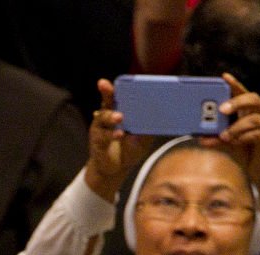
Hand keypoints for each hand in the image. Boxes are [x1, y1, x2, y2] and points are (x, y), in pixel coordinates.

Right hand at [85, 79, 153, 202]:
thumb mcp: (144, 138)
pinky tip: (119, 134)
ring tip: (120, 117)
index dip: (117, 87)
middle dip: (107, 92)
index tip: (118, 79)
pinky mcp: (97, 141)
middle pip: (107, 100)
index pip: (119, 95)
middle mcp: (108, 116)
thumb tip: (162, 117)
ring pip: (104, 117)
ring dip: (111, 116)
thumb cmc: (130, 150)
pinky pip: (103, 136)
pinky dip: (112, 135)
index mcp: (120, 110)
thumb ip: (149, 127)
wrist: (117, 170)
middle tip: (105, 85)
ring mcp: (101, 128)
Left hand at [216, 73, 259, 213]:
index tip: (224, 77)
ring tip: (224, 135)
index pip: (244, 93)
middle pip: (254, 99)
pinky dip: (245, 137)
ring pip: (255, 118)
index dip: (235, 85)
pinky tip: (234, 141)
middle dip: (237, 102)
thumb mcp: (230, 143)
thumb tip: (199, 136)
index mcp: (252, 111)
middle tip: (222, 109)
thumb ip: (218, 137)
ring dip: (237, 126)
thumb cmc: (246, 153)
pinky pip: (259, 134)